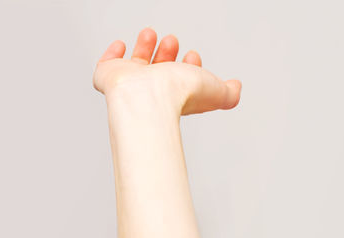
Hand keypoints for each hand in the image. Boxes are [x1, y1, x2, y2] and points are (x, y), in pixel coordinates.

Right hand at [92, 28, 241, 116]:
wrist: (148, 97)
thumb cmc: (177, 96)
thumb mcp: (215, 91)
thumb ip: (229, 94)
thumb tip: (236, 89)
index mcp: (174, 96)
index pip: (182, 81)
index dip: (190, 66)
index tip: (194, 56)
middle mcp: (152, 91)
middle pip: (160, 70)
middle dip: (168, 52)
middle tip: (172, 41)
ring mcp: (130, 86)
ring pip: (136, 65)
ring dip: (145, 47)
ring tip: (151, 34)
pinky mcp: (108, 79)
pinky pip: (106, 67)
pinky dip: (111, 54)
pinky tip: (119, 45)